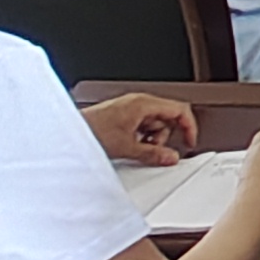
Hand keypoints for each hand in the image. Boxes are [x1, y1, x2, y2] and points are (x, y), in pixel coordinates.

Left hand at [82, 94, 196, 165]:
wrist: (70, 132)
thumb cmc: (92, 131)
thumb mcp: (127, 147)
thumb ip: (153, 154)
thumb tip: (170, 157)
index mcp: (144, 103)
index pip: (179, 110)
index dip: (189, 126)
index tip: (190, 141)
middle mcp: (138, 102)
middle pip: (167, 118)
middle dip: (164, 137)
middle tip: (154, 150)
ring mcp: (130, 108)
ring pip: (154, 124)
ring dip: (151, 139)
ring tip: (136, 148)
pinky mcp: (122, 116)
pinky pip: (142, 126)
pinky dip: (140, 137)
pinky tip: (129, 145)